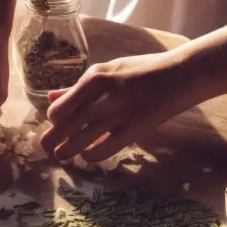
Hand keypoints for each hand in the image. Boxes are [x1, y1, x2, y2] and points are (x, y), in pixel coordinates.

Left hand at [41, 53, 183, 161]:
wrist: (179, 75)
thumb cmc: (141, 70)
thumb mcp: (107, 71)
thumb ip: (78, 87)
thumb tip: (51, 97)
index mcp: (93, 78)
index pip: (59, 108)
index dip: (53, 120)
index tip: (56, 124)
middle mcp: (102, 97)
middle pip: (64, 127)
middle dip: (51, 140)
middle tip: (47, 147)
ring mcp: (117, 116)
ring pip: (79, 142)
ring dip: (67, 151)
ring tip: (62, 155)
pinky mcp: (132, 131)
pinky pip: (102, 151)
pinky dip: (90, 156)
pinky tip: (88, 155)